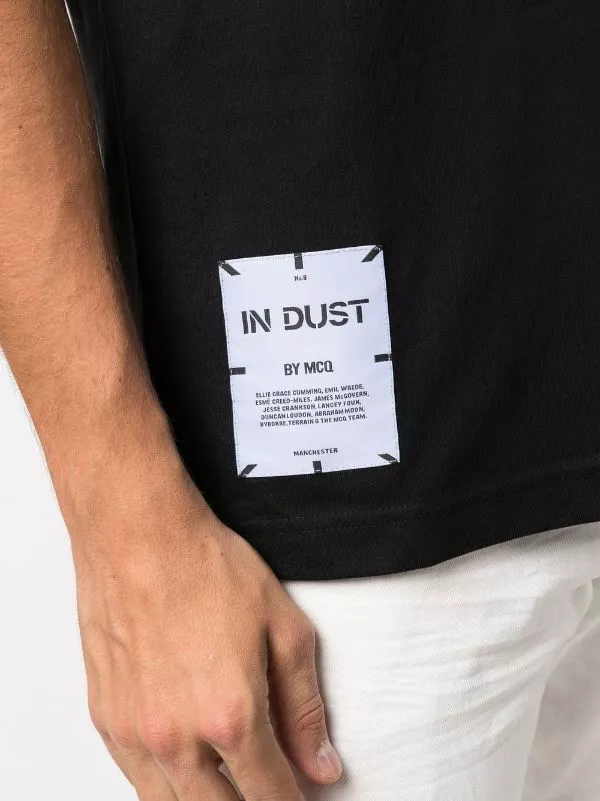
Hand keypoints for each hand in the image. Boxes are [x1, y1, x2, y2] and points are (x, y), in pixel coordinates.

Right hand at [69, 467, 342, 800]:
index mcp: (231, 716)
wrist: (138, 535)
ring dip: (207, 800)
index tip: (300, 796)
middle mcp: (177, 738)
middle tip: (266, 783)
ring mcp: (135, 732)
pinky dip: (167, 783)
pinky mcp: (106, 719)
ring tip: (228, 778)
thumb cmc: (205, 568)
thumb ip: (304, 706)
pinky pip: (138, 780)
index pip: (270, 796)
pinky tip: (186, 762)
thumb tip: (321, 766)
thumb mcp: (282, 627)